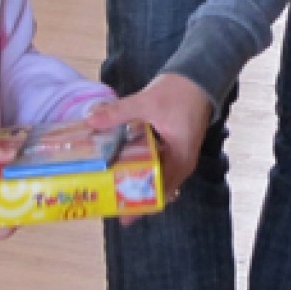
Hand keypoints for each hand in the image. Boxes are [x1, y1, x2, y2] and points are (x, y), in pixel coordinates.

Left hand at [87, 74, 210, 196]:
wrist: (200, 76)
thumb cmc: (180, 93)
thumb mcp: (147, 102)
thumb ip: (119, 112)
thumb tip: (90, 120)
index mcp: (180, 161)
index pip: (159, 193)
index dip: (140, 205)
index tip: (120, 214)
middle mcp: (180, 164)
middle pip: (155, 189)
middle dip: (132, 194)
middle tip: (107, 199)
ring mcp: (177, 156)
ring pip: (154, 177)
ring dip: (134, 180)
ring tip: (109, 185)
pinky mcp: (172, 147)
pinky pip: (154, 164)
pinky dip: (139, 166)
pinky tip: (120, 162)